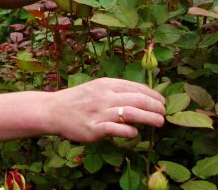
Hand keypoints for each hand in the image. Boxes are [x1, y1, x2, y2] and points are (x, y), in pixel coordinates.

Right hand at [49, 77, 165, 141]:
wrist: (53, 110)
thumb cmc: (78, 100)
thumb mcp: (96, 88)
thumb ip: (115, 91)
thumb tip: (140, 97)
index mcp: (106, 84)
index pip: (136, 88)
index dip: (153, 95)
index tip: (162, 102)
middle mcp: (104, 96)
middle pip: (137, 100)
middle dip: (155, 106)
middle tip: (164, 113)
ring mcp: (99, 112)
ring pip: (131, 113)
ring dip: (149, 118)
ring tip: (159, 122)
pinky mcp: (94, 128)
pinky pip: (117, 129)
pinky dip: (129, 131)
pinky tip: (135, 133)